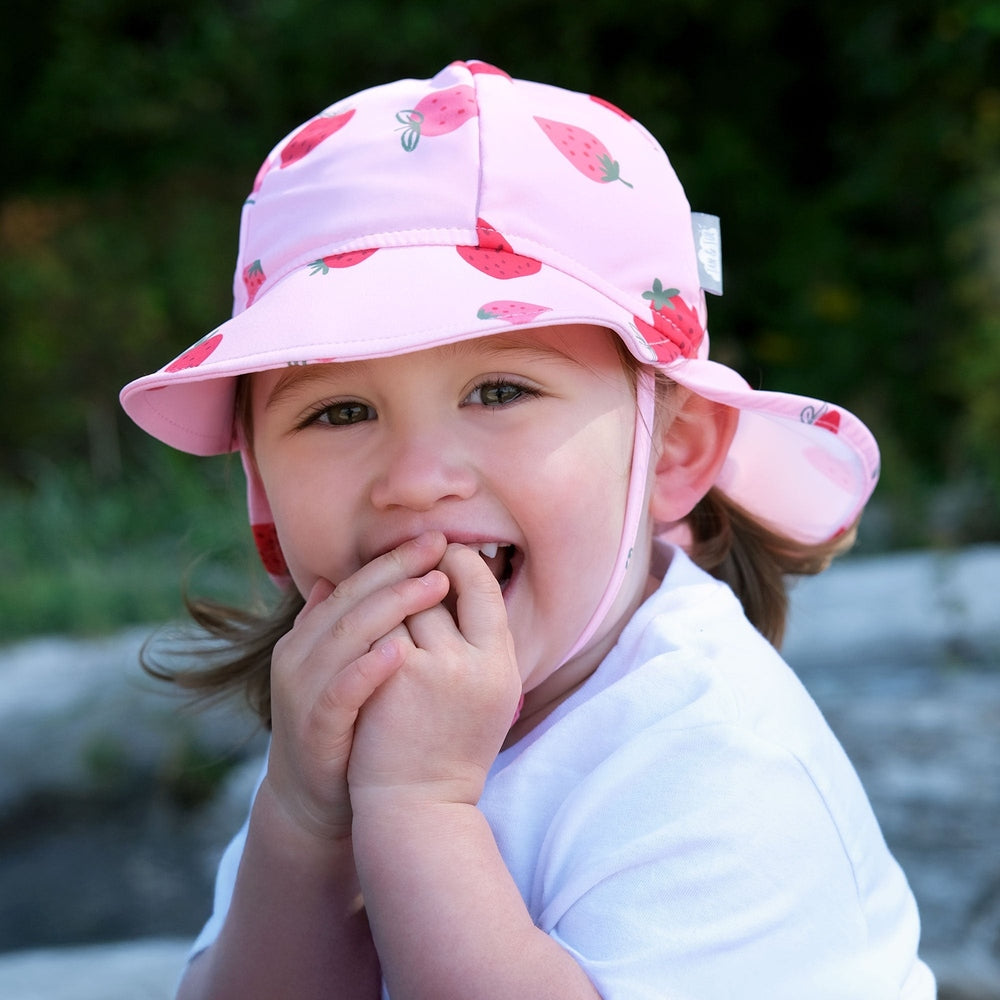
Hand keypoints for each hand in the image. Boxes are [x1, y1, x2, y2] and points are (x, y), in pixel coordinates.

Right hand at [263, 532, 451, 841]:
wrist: (314, 802)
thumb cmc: (344, 725)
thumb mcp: (345, 669)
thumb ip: (349, 628)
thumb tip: (339, 577)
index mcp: (309, 637)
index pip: (353, 585)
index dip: (393, 560)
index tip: (435, 538)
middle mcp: (299, 656)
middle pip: (351, 601)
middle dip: (398, 570)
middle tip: (439, 545)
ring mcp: (303, 691)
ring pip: (347, 636)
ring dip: (392, 607)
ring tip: (434, 585)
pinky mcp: (315, 729)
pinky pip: (342, 692)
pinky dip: (369, 668)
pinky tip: (401, 650)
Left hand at [348, 543, 521, 811]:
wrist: (418, 805)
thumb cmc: (452, 748)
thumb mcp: (487, 696)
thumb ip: (480, 644)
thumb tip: (456, 581)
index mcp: (502, 664)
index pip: (483, 587)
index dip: (460, 562)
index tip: (443, 552)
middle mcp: (474, 662)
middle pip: (437, 587)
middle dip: (416, 574)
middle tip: (409, 557)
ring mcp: (432, 668)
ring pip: (401, 601)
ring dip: (387, 592)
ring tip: (380, 585)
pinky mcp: (393, 676)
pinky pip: (377, 626)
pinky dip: (366, 617)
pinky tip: (355, 612)